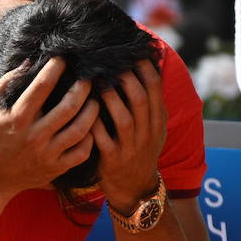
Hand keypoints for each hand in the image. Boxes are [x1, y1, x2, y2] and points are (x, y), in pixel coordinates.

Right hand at [0, 57, 99, 195]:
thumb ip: (4, 83)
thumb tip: (28, 63)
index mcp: (17, 117)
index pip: (42, 86)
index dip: (56, 68)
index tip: (63, 59)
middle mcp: (34, 135)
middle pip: (68, 107)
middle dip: (82, 88)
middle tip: (89, 77)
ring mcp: (47, 154)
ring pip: (80, 130)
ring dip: (92, 111)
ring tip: (95, 100)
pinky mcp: (56, 168)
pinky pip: (82, 153)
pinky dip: (90, 139)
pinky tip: (91, 127)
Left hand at [94, 60, 166, 212]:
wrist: (135, 187)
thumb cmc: (140, 150)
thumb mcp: (154, 128)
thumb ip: (150, 102)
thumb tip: (146, 66)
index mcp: (157, 121)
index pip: (155, 89)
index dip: (144, 68)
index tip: (130, 53)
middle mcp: (146, 133)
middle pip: (139, 99)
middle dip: (125, 78)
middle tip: (109, 63)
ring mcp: (130, 147)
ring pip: (122, 118)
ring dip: (109, 97)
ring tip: (95, 80)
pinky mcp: (112, 160)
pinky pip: (102, 138)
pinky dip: (93, 122)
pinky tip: (83, 108)